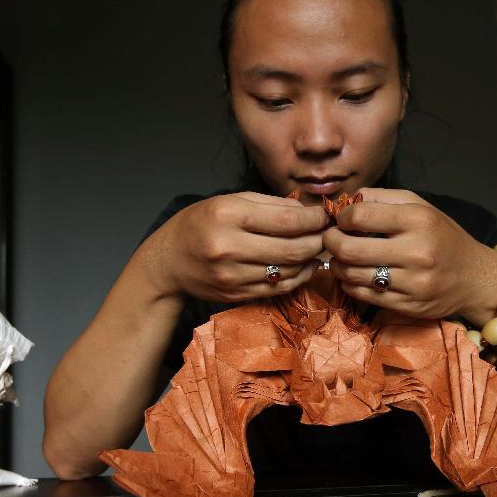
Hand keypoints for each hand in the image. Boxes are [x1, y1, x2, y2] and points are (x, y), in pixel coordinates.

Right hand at [144, 191, 327, 302]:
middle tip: (327, 233)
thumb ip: (269, 204)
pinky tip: (304, 266)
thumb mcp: (228, 201)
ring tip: (318, 248)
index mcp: (227, 215)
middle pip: (292, 249)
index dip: (313, 219)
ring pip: (288, 271)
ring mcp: (232, 275)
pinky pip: (278, 288)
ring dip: (311, 260)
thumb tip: (308, 209)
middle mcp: (228, 247)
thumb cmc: (199, 224)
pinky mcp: (236, 295)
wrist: (168, 262)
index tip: (324, 215)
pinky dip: (297, 277)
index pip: (286, 220)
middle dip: (318, 241)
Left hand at [322, 188, 496, 322]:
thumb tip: (345, 199)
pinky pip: (363, 295)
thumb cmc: (442, 236)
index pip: (360, 215)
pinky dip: (349, 284)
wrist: (474, 278)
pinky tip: (352, 274)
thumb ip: (382, 198)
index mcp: (418, 220)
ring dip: (337, 265)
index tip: (342, 219)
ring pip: (352, 275)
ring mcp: (412, 283)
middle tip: (330, 238)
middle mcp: (416, 252)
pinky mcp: (407, 305)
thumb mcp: (419, 206)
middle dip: (330, 242)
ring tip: (340, 257)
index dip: (341, 217)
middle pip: (349, 249)